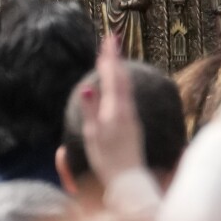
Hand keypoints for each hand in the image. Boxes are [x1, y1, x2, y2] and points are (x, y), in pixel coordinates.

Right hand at [77, 36, 145, 185]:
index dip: (109, 58)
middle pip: (121, 78)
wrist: (129, 180)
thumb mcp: (93, 136)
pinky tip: (118, 83)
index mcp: (116, 110)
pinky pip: (126, 96)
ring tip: (112, 57)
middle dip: (115, 58)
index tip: (108, 40)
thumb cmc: (107, 161)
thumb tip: (87, 86)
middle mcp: (127, 111)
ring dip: (118, 69)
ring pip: (125, 87)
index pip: (112, 77)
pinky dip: (121, 83)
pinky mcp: (133, 124)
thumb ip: (90, 110)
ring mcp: (131, 118)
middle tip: (111, 39)